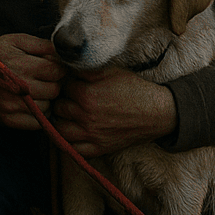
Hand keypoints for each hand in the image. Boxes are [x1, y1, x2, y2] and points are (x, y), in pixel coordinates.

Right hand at [0, 32, 64, 129]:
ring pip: (49, 106)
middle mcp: (18, 89)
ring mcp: (13, 107)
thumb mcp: (15, 40)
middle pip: (55, 89)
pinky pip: (38, 121)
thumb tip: (63, 53)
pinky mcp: (9, 121)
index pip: (58, 71)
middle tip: (43, 76)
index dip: (58, 66)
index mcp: (22, 66)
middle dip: (53, 81)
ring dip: (46, 98)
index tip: (52, 65)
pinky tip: (31, 101)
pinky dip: (39, 112)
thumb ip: (42, 45)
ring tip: (35, 88)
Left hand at [52, 67, 176, 157]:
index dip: (67, 83)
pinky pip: (73, 149)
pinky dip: (70, 141)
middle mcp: (86, 117)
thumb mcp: (110, 71)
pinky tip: (75, 131)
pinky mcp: (98, 149)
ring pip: (60, 130)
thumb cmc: (134, 89)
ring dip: (61, 120)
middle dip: (62, 100)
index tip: (73, 83)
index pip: (63, 87)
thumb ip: (85, 68)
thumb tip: (66, 66)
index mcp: (87, 95)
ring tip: (69, 114)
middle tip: (71, 98)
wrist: (156, 112)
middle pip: (58, 108)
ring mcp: (91, 136)